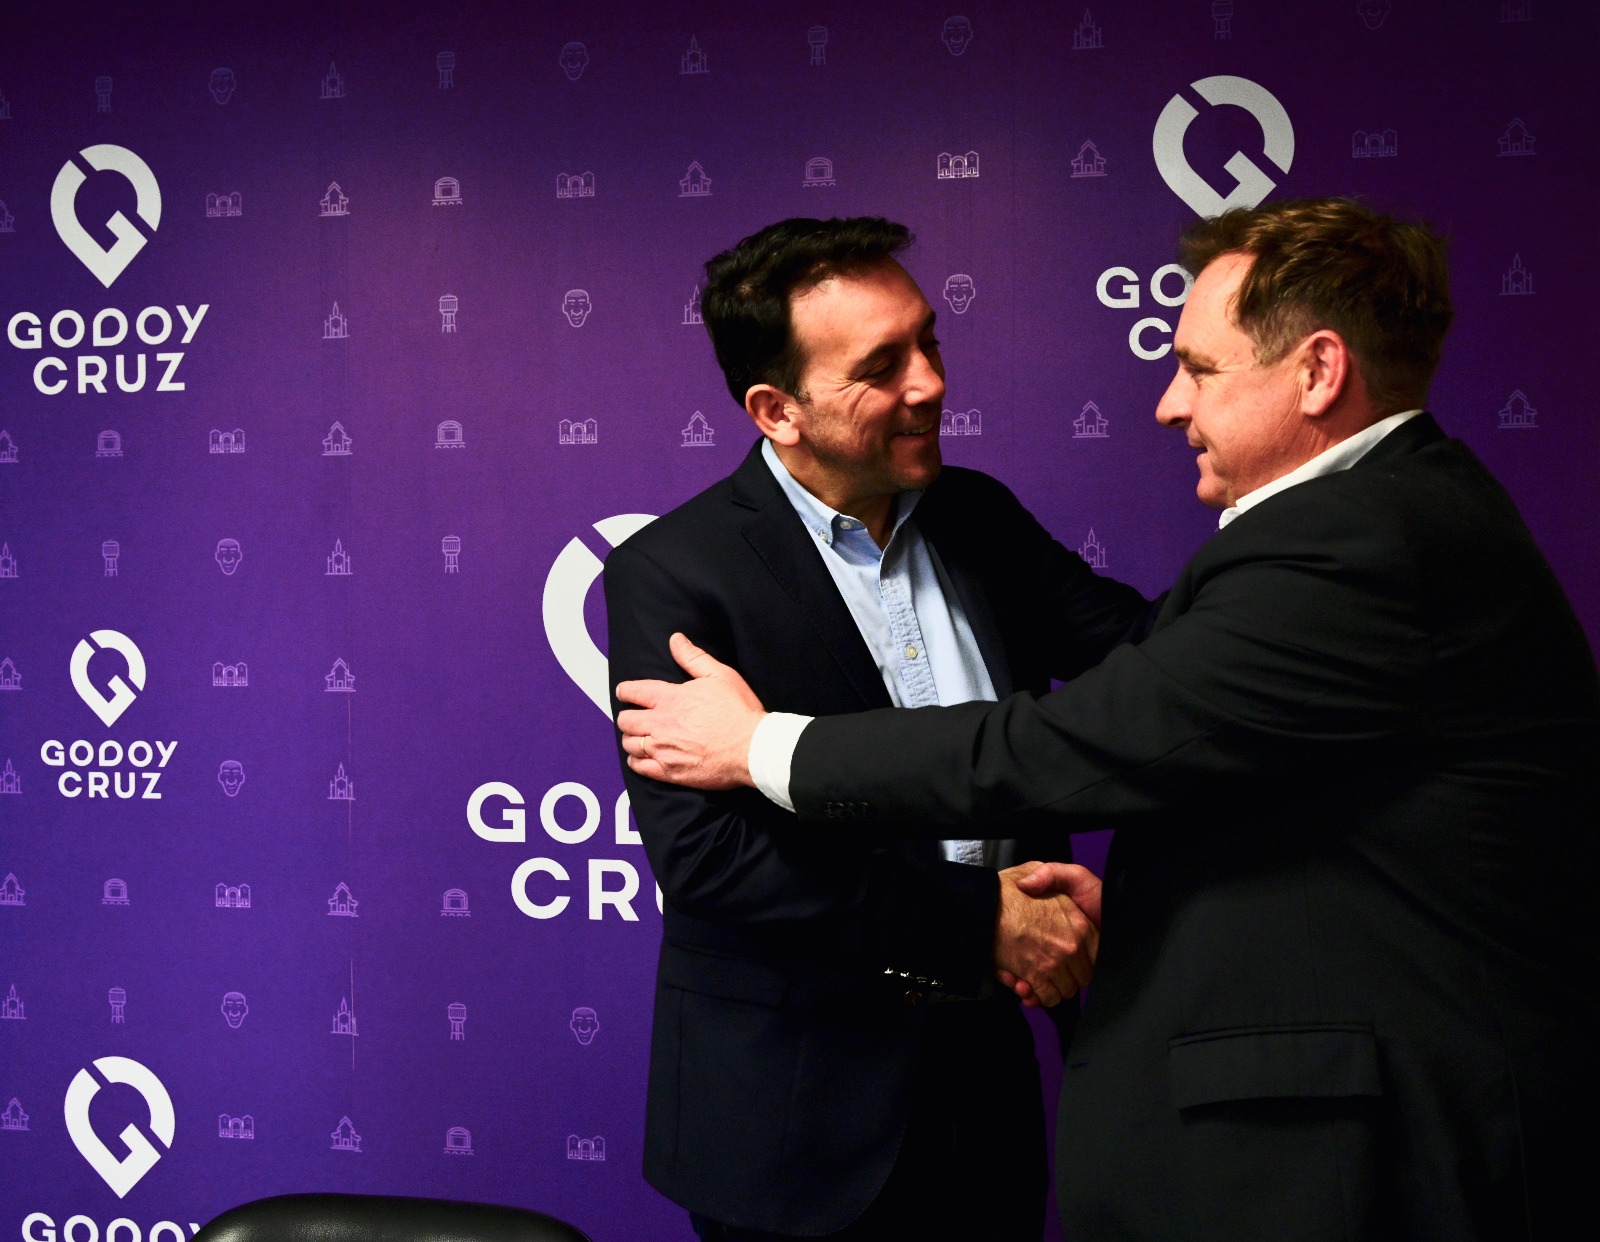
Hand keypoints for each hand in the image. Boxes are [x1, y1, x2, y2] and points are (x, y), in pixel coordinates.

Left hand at [616, 633, 766, 789]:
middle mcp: (661, 724)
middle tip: (634, 717)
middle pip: (626, 720)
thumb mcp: (719, 675)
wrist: (752, 748)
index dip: (625, 691)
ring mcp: (663, 750)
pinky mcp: (669, 772)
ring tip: (639, 737)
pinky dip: (636, 761)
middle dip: (627, 717)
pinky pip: (639, 767)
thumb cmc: (739, 711)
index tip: (625, 693)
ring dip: (631, 739)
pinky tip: (641, 758)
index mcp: (670, 699)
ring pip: (630, 744)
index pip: (633, 691)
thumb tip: (675, 640)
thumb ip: (693, 657)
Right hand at [993, 862, 1102, 1007]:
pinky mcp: (1034, 977)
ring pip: (1065, 990)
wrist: (982, 904)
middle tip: (1055, 969)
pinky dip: (1039, 996)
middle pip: (1083, 976)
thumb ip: (1052, 875)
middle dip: (1070, 976)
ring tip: (1040, 978)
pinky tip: (1029, 985)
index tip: (1073, 959)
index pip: (1096, 954)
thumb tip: (1053, 894)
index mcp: (1080, 923)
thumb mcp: (1037, 868)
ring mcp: (1054, 963)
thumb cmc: (1006, 888)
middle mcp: (1071, 946)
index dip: (1085, 959)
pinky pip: (1047, 997)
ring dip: (1054, 988)